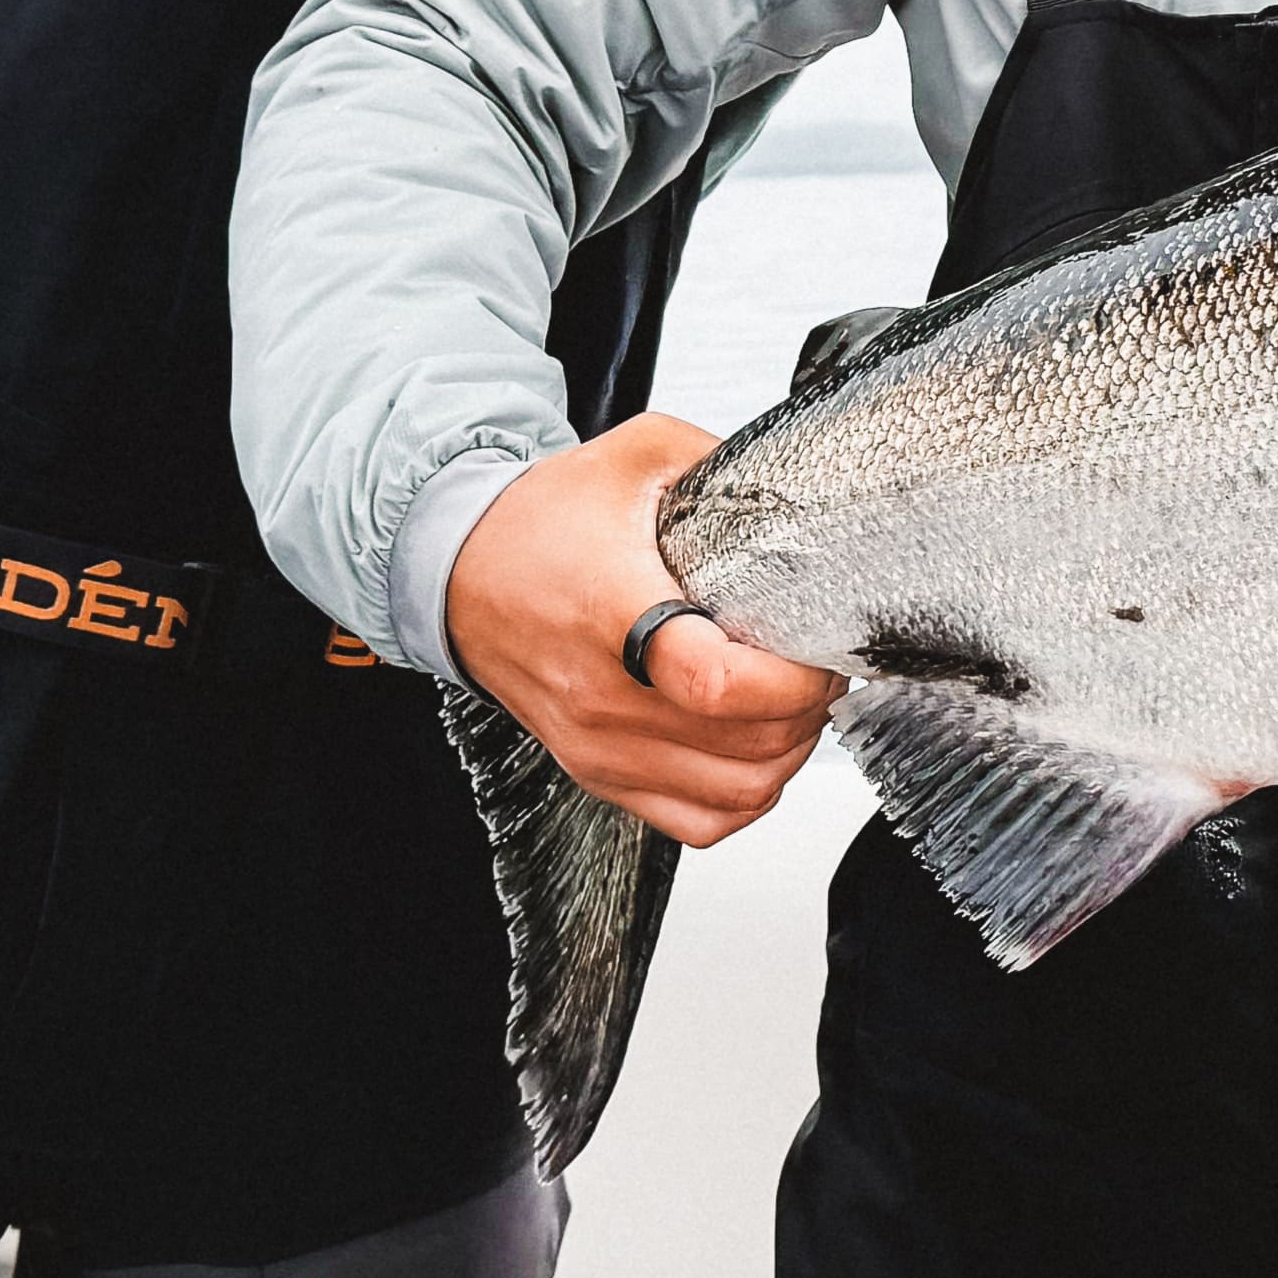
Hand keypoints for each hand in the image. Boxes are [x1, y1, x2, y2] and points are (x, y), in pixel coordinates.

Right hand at [442, 418, 839, 846]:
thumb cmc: (539, 522)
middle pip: (745, 747)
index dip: (790, 682)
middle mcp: (603, 695)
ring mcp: (599, 746)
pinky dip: (745, 796)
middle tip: (818, 666)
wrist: (459, 570)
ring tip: (791, 704)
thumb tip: (798, 484)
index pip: (716, 683)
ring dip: (787, 753)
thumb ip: (720, 464)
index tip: (818, 654)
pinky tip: (753, 748)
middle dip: (808, 708)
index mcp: (614, 612)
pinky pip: (699, 822)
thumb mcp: (635, 455)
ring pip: (736, 793)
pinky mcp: (598, 773)